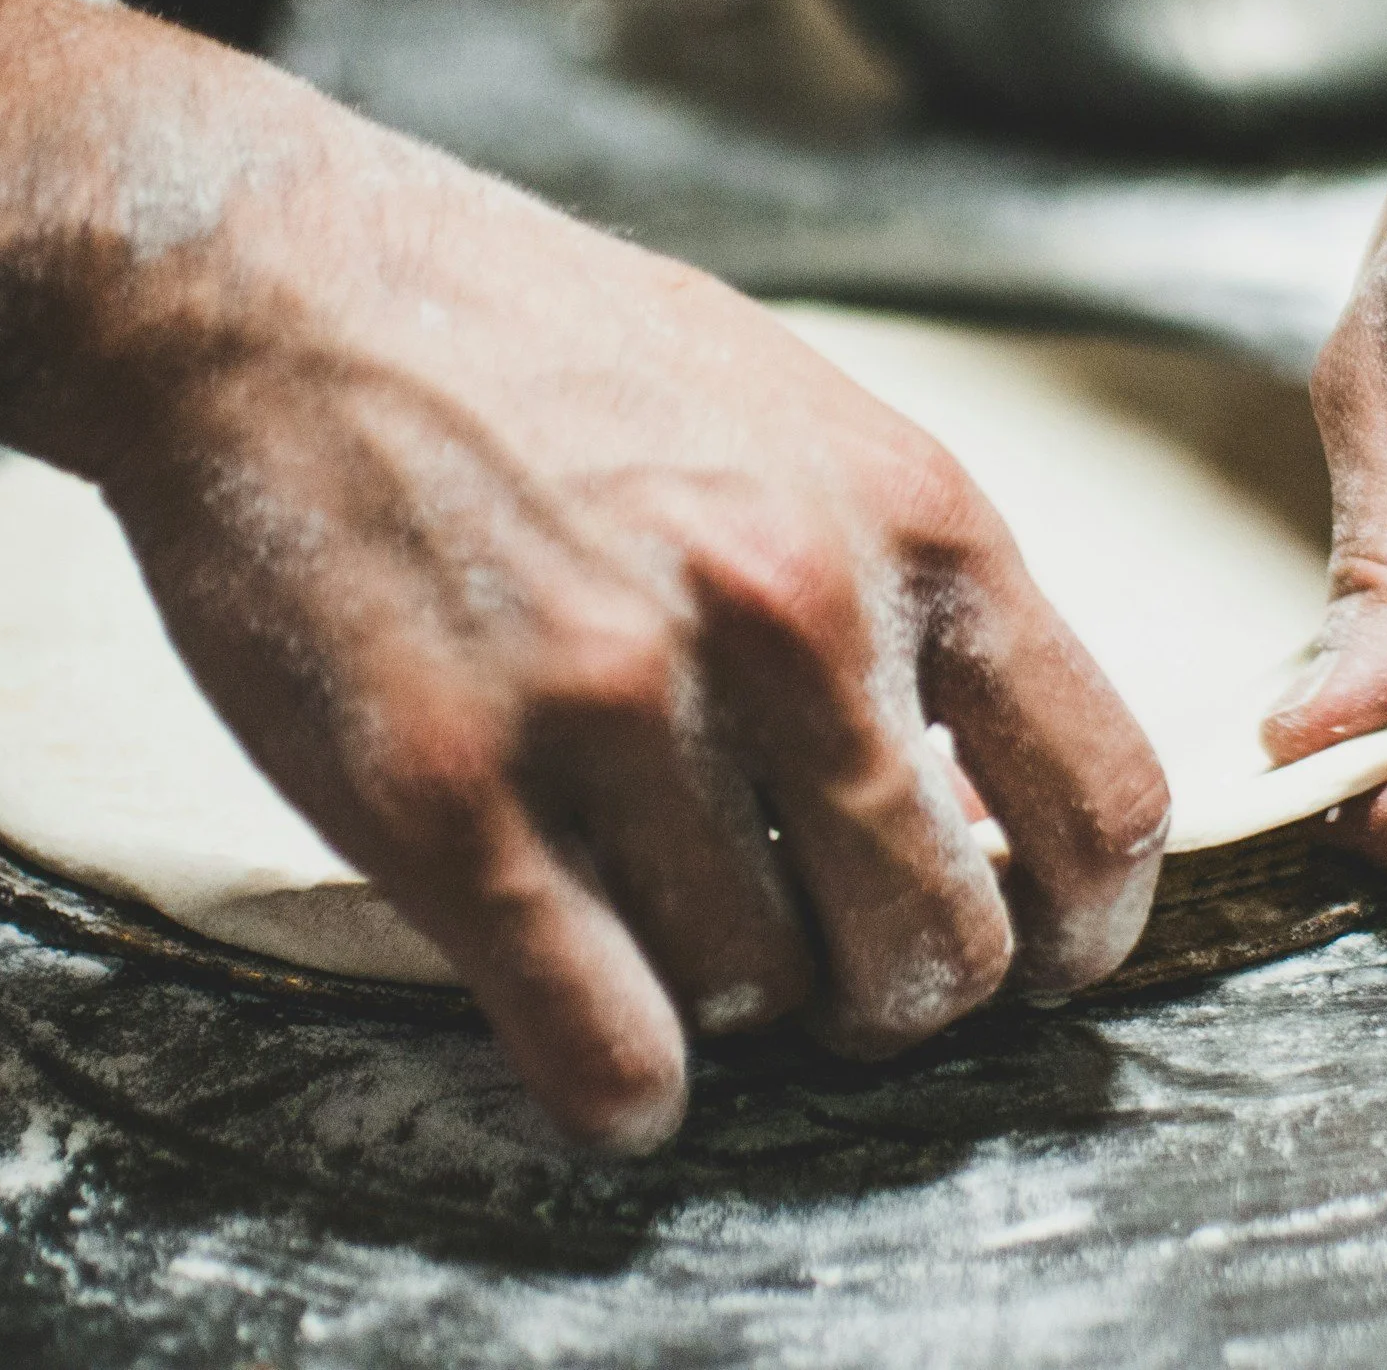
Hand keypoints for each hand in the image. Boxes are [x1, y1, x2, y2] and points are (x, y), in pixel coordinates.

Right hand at [87, 140, 1167, 1149]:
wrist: (286, 291)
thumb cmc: (563, 361)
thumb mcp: (805, 425)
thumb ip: (913, 599)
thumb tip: (990, 805)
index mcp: (912, 523)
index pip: (1101, 800)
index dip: (1090, 925)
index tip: (1046, 958)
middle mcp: (790, 617)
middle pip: (942, 945)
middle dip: (900, 992)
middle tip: (833, 965)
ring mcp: (616, 707)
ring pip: (763, 997)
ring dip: (734, 1002)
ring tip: (668, 914)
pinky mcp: (448, 794)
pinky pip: (605, 1046)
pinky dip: (628, 1094)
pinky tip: (619, 1064)